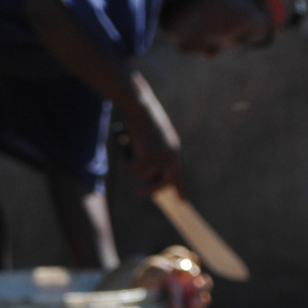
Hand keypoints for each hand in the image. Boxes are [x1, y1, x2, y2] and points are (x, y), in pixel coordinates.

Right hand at [123, 74, 183, 196]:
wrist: (140, 107)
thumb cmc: (142, 116)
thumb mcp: (153, 137)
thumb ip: (155, 153)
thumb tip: (149, 172)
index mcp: (174, 150)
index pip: (179, 172)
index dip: (180, 186)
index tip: (182, 200)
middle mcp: (172, 156)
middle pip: (165, 183)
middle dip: (151, 190)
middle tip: (138, 192)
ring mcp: (162, 158)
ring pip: (142, 175)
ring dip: (131, 163)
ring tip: (128, 145)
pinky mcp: (150, 159)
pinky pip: (133, 169)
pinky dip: (125, 159)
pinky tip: (125, 144)